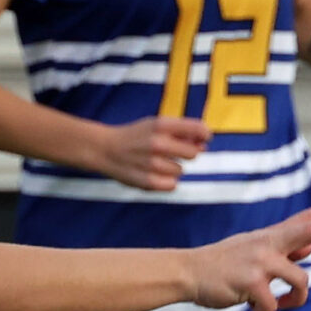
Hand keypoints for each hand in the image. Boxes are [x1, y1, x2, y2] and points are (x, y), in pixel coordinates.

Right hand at [91, 115, 211, 191]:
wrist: (105, 149)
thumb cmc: (136, 136)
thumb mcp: (155, 125)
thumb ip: (180, 132)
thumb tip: (203, 144)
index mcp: (161, 124)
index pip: (197, 129)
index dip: (204, 135)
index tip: (203, 139)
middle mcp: (157, 143)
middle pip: (193, 154)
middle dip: (187, 154)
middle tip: (172, 152)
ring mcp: (152, 163)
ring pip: (181, 171)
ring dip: (172, 168)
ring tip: (156, 162)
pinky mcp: (148, 182)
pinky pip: (172, 185)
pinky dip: (166, 182)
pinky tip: (154, 174)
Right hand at [189, 197, 310, 310]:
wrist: (188, 272)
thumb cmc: (223, 264)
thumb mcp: (254, 250)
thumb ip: (283, 249)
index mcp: (271, 236)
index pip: (305, 217)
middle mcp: (268, 242)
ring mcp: (260, 261)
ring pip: (301, 282)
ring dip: (297, 300)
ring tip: (281, 302)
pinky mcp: (250, 282)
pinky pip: (273, 305)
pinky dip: (266, 310)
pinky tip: (252, 304)